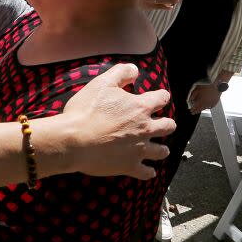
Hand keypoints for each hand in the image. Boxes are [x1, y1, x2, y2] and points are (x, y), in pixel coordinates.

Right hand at [63, 63, 174, 179]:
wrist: (73, 140)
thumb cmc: (85, 110)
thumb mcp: (101, 84)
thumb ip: (120, 73)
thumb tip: (135, 69)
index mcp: (140, 107)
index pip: (161, 98)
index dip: (161, 96)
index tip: (159, 97)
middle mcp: (145, 128)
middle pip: (168, 126)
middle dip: (167, 124)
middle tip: (162, 124)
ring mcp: (139, 149)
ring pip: (161, 151)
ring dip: (161, 149)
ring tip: (159, 149)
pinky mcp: (130, 166)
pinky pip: (146, 172)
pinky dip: (148, 171)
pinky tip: (148, 171)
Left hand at [188, 83, 221, 113]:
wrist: (217, 86)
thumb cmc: (208, 86)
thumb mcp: (198, 89)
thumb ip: (193, 95)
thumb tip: (191, 99)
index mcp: (202, 101)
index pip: (196, 107)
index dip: (193, 109)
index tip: (191, 111)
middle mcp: (207, 103)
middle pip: (200, 109)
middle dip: (196, 111)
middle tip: (193, 112)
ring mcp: (211, 104)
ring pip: (205, 108)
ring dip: (201, 109)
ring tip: (198, 110)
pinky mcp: (215, 103)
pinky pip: (210, 107)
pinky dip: (206, 107)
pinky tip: (205, 106)